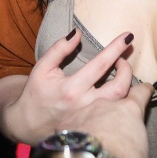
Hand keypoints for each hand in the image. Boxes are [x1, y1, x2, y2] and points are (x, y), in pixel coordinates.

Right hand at [6, 30, 134, 143]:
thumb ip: (59, 49)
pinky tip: (120, 85)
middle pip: (119, 87)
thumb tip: (77, 33)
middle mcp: (84, 104)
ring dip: (128, 83)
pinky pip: (115, 110)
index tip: (128, 36)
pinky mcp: (94, 123)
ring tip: (122, 70)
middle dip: (126, 69)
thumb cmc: (36, 93)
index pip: (101, 64)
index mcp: (71, 89)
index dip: (116, 48)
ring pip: (121, 102)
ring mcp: (91, 117)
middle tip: (123, 57)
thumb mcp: (42, 68)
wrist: (28, 124)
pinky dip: (123, 97)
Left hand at [54, 83, 154, 157]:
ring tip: (94, 132)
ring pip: (90, 108)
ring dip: (93, 117)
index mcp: (130, 110)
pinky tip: (77, 139)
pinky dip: (75, 127)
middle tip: (115, 113)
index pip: (141, 92)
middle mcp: (107, 103)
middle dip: (114, 101)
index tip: (145, 89)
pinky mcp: (67, 120)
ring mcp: (85, 109)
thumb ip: (140, 146)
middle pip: (113, 94)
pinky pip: (73, 120)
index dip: (144, 90)